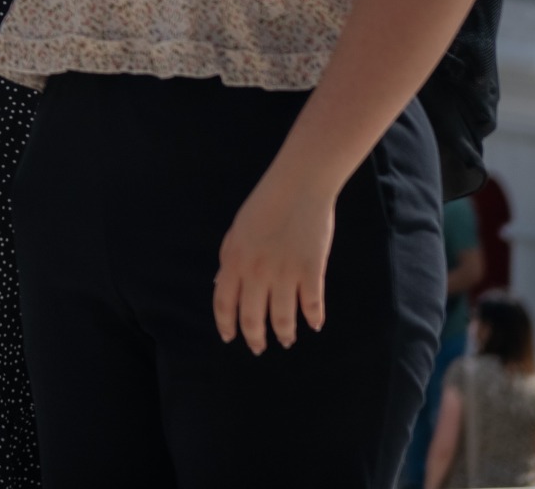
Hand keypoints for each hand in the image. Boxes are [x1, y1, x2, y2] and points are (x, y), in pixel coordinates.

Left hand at [214, 169, 335, 352]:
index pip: (224, 304)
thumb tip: (221, 287)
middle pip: (253, 318)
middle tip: (258, 348)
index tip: (231, 338)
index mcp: (234, 260)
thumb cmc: (264, 206)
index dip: (226, 325)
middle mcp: (257, 272)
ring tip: (286, 340)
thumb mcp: (236, 232)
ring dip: (284, 333)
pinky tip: (313, 325)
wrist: (299, 186)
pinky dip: (313, 319)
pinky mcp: (312, 271)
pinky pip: (312, 304)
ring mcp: (285, 273)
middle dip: (255, 338)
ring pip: (282, 318)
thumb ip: (228, 260)